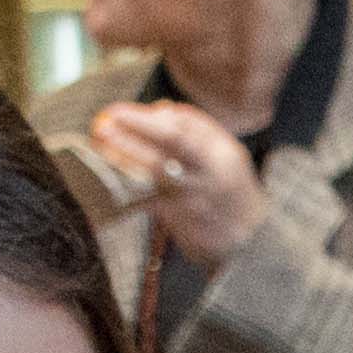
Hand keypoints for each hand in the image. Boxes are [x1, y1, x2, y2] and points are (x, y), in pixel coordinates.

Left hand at [83, 97, 267, 265]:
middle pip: (170, 144)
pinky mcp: (181, 220)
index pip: (183, 127)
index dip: (147, 119)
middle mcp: (209, 172)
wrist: (252, 243)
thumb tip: (159, 109)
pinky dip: (126, 192)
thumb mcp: (226, 154)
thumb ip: (195, 129)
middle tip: (103, 124)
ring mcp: (195, 197)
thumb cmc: (231, 191)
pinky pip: (148, 201)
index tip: (118, 112)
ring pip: (156, 172)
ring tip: (99, 146)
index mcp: (221, 152)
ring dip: (124, 157)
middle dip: (135, 131)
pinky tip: (104, 185)